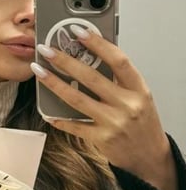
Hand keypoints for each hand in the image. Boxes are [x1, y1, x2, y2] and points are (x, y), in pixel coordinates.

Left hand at [32, 27, 178, 189]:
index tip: (78, 31)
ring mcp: (113, 123)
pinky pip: (75, 126)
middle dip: (65, 61)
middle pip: (91, 77)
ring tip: (39, 71)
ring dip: (55, 83)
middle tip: (47, 50)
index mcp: (138, 89)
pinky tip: (47, 111)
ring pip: (77, 99)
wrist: (149, 158)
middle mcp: (127, 104)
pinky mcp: (101, 139)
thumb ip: (119, 80)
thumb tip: (91, 56)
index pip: (118, 60)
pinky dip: (59, 118)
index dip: (98, 44)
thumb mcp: (139, 97)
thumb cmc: (142, 125)